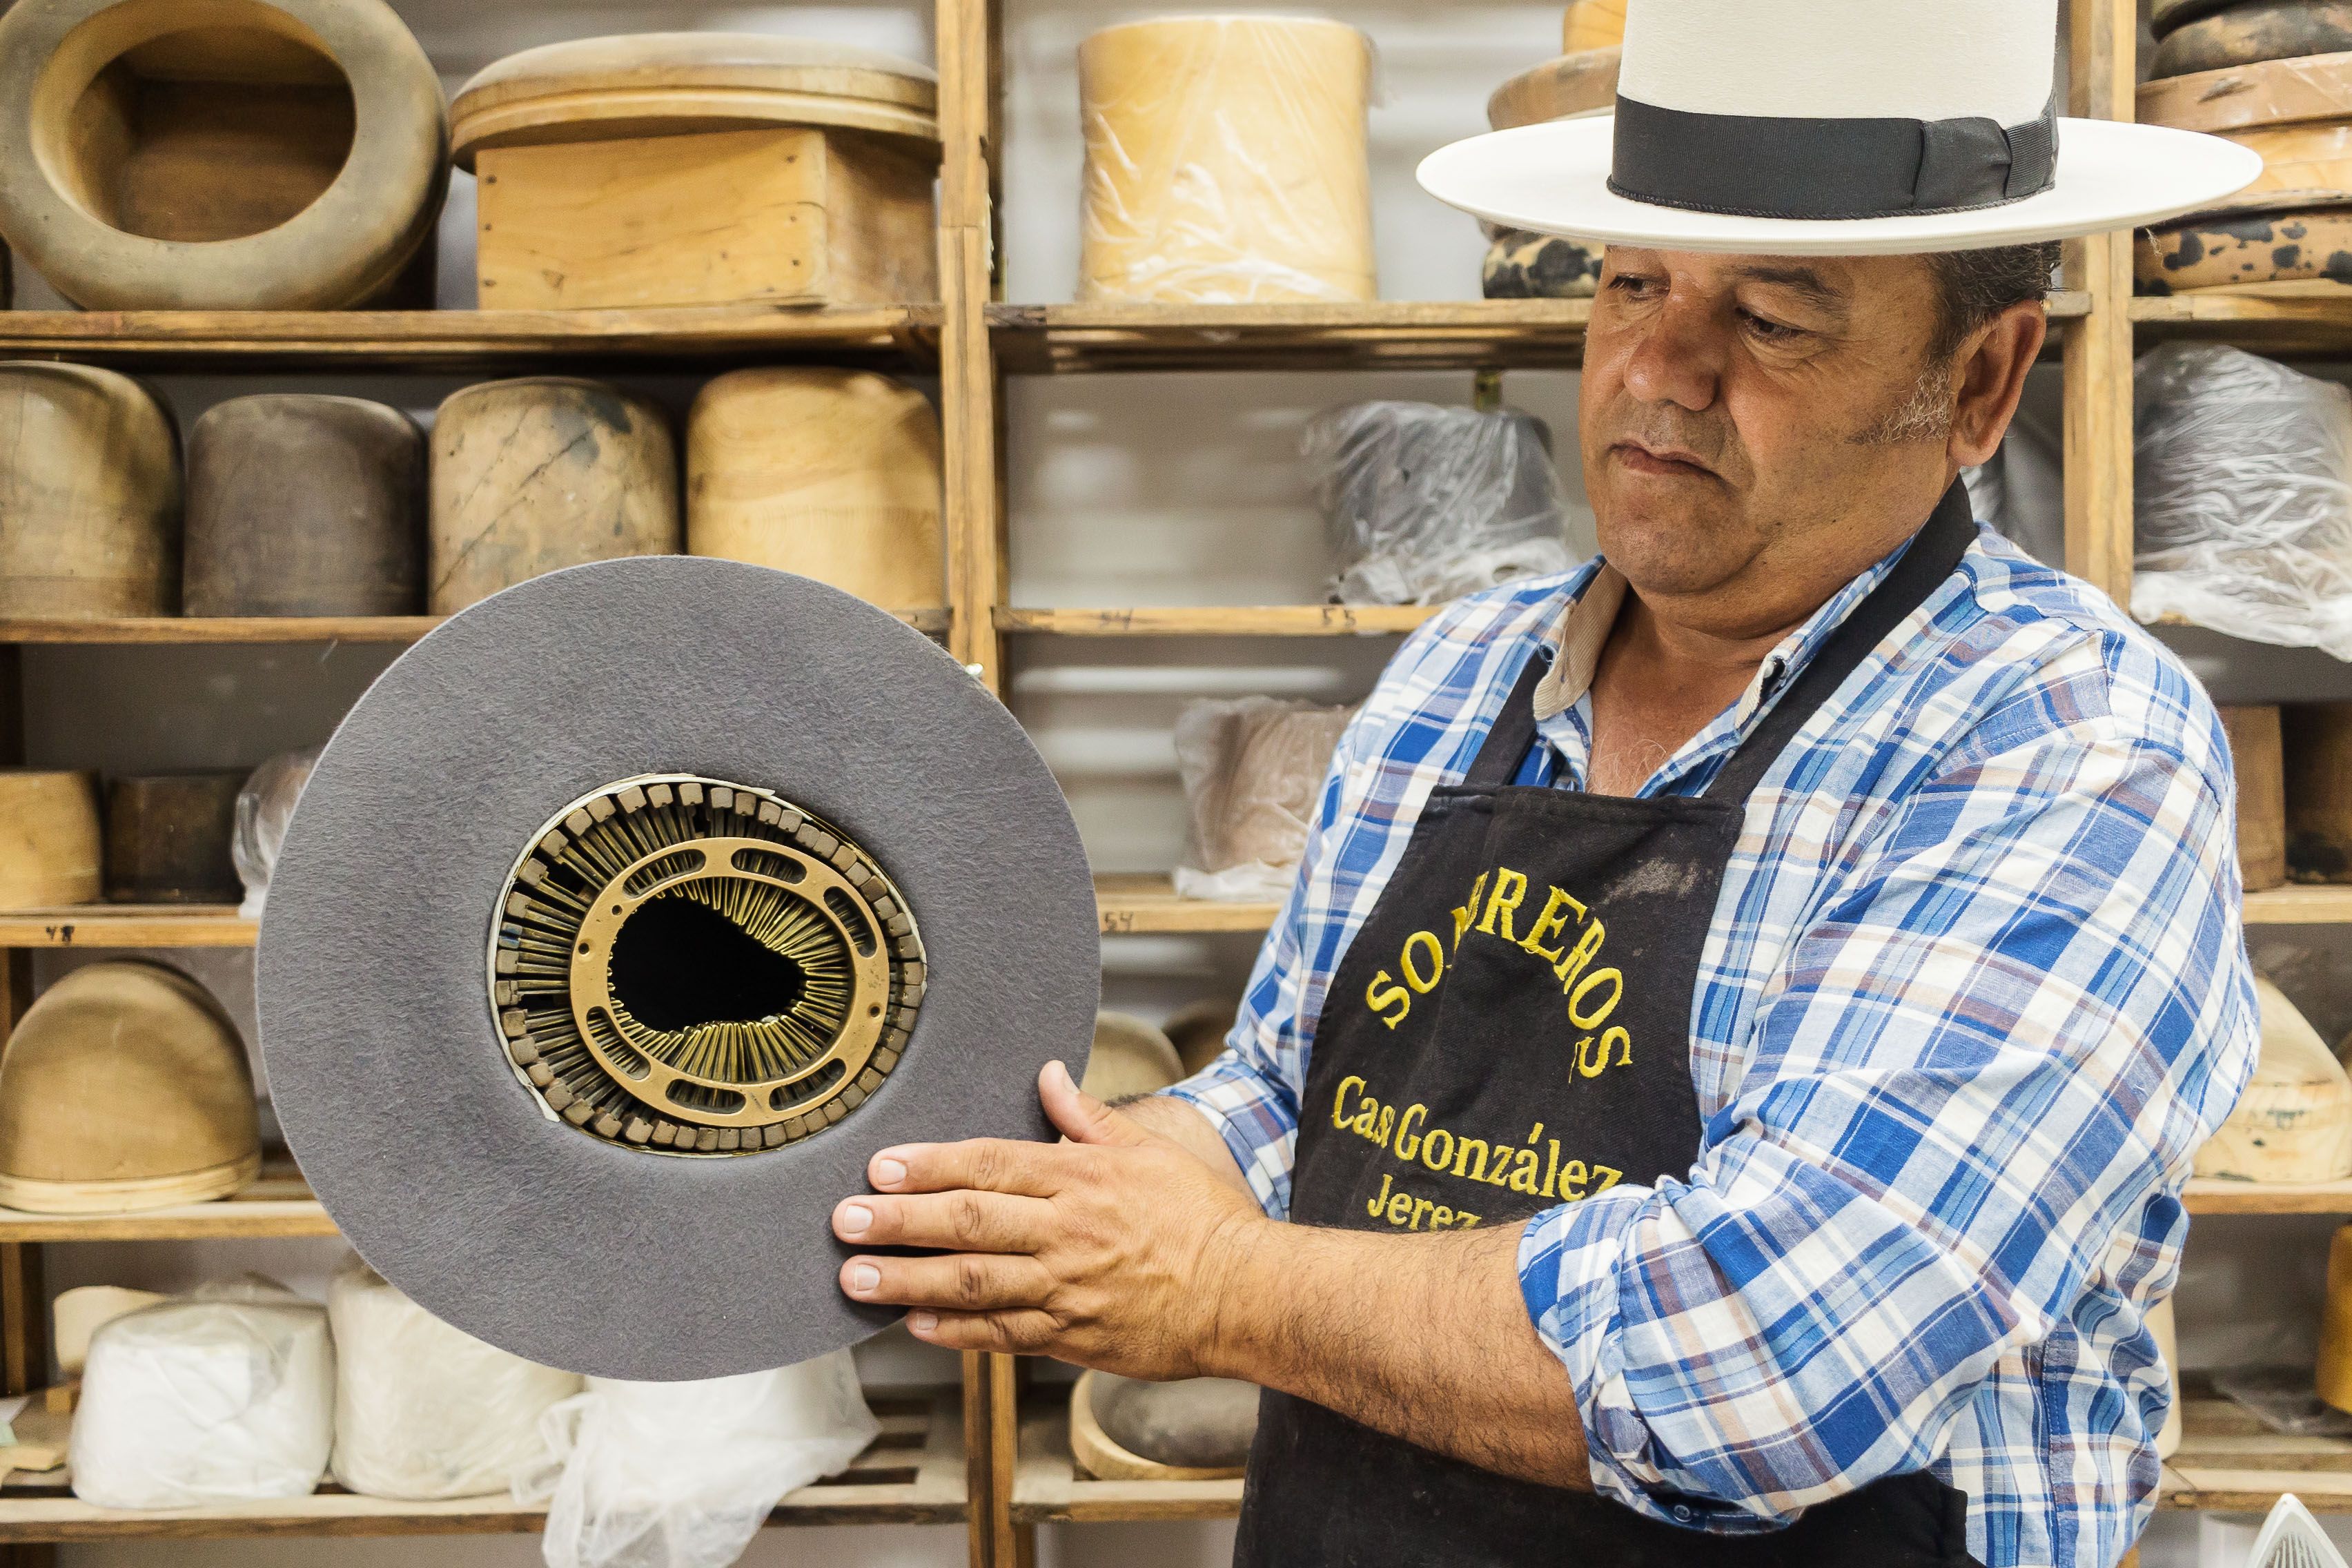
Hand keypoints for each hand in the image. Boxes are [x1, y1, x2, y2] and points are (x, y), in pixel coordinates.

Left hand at [833, 1061, 1269, 1377]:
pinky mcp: (1073, 1336)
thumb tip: (1049, 1075)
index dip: (931, 1165)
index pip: (991, 1164)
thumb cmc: (1200, 1218)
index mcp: (1082, 1179)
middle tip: (845, 1220)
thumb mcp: (1149, 1150)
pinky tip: (915, 1324)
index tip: (881, 1167)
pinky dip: (956, 1332)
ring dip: (909, 1280)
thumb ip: (1088, 1117)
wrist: (1245, 1292)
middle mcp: (1068, 1233)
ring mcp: (1067, 1288)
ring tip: (857, 1277)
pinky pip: (1003, 1335)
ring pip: (975, 1284)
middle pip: (970, 1223)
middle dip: (901, 1221)